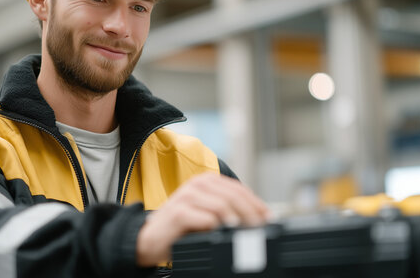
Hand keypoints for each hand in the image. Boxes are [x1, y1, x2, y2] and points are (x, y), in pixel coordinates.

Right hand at [135, 172, 269, 265]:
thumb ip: (228, 211)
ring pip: (223, 205)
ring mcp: (187, 196)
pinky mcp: (179, 212)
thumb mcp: (208, 215)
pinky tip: (226, 235)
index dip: (257, 204)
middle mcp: (197, 184)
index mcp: (206, 181)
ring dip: (239, 221)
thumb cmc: (182, 228)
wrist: (150, 239)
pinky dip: (219, 228)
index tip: (269, 220)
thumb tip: (260, 219)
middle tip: (261, 230)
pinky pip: (206, 218)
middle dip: (252, 214)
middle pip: (234, 196)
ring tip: (248, 234)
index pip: (239, 189)